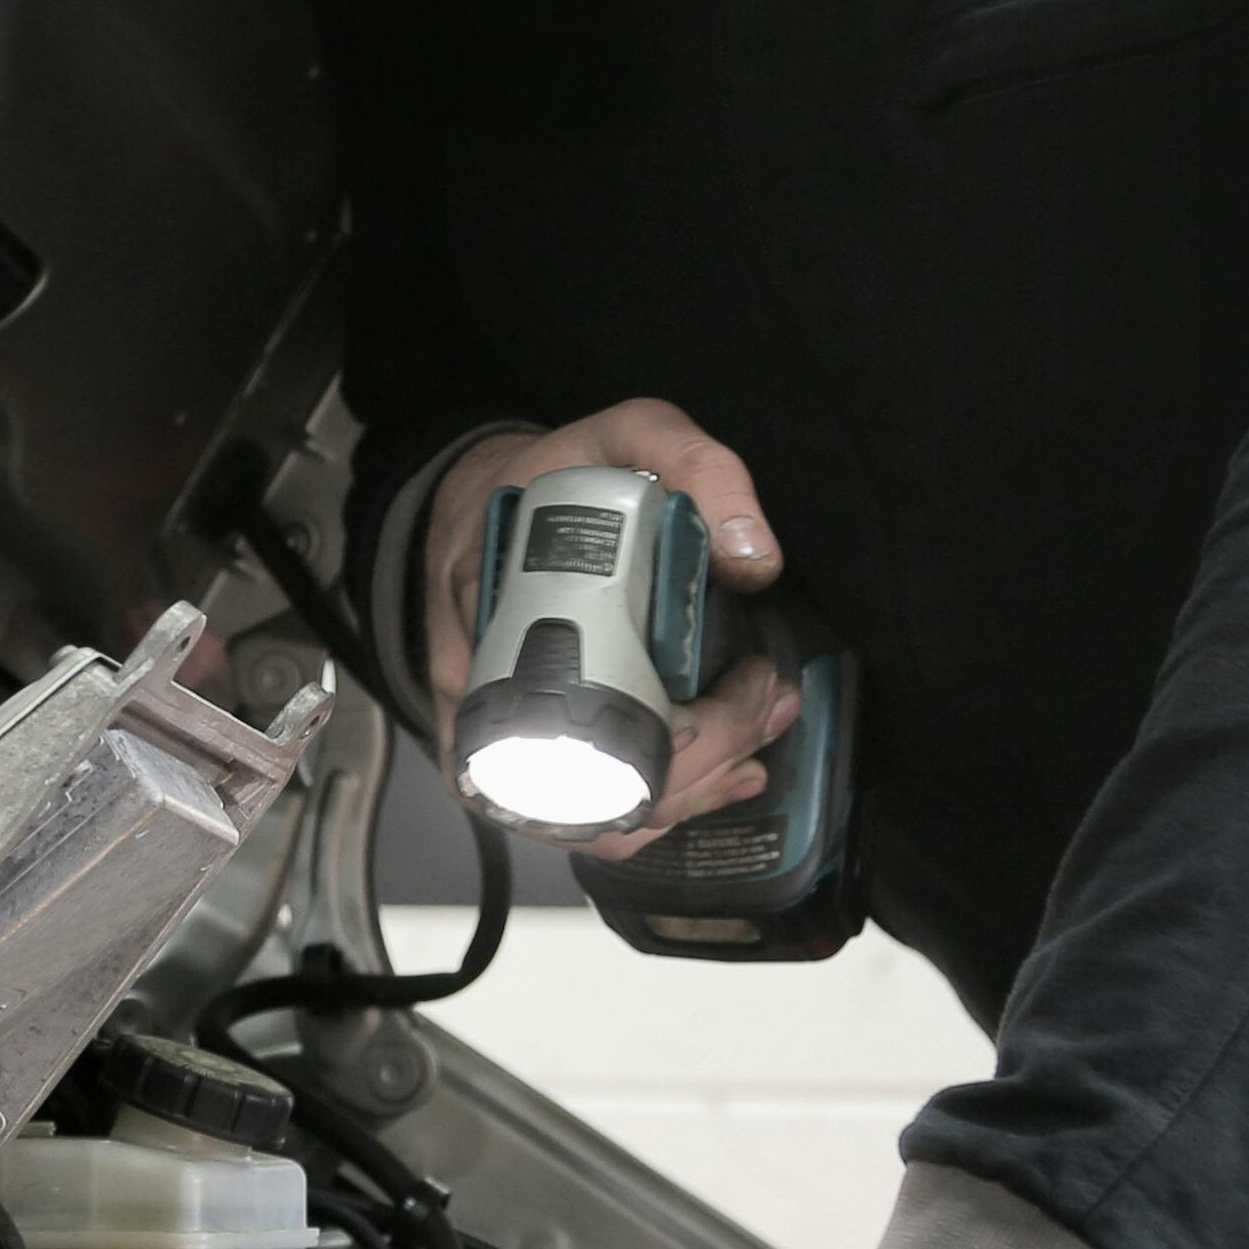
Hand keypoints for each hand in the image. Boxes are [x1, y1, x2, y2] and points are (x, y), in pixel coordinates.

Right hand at [419, 402, 797, 855]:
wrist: (478, 496)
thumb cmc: (550, 471)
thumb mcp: (630, 432)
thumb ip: (698, 469)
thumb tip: (755, 563)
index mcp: (497, 608)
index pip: (583, 714)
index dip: (682, 730)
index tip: (748, 685)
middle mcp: (481, 687)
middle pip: (598, 783)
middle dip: (707, 762)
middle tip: (770, 703)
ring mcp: (492, 732)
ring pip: (591, 816)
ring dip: (689, 795)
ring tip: (757, 745)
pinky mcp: (514, 753)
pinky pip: (578, 816)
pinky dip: (653, 811)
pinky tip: (716, 780)